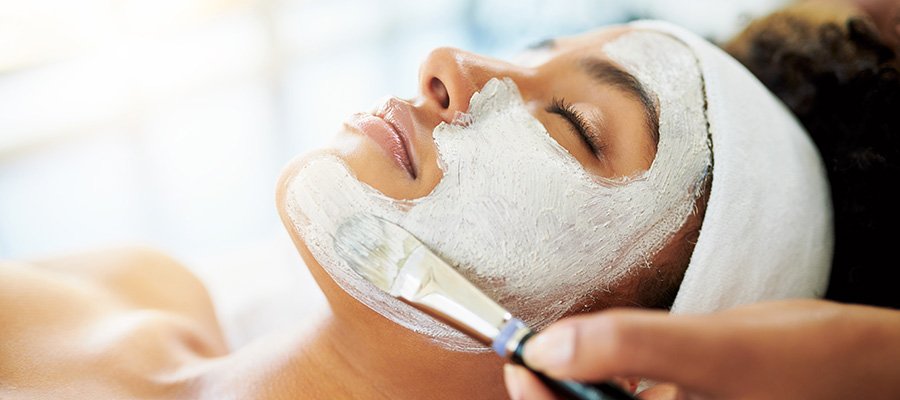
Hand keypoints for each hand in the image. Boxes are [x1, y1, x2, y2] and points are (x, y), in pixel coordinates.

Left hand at [503, 299, 899, 399]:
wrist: (873, 369)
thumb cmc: (813, 363)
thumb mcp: (722, 350)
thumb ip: (635, 346)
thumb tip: (550, 346)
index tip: (520, 359)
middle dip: (555, 396)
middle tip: (531, 355)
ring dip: (577, 391)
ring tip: (553, 357)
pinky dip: (611, 388)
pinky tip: (605, 366)